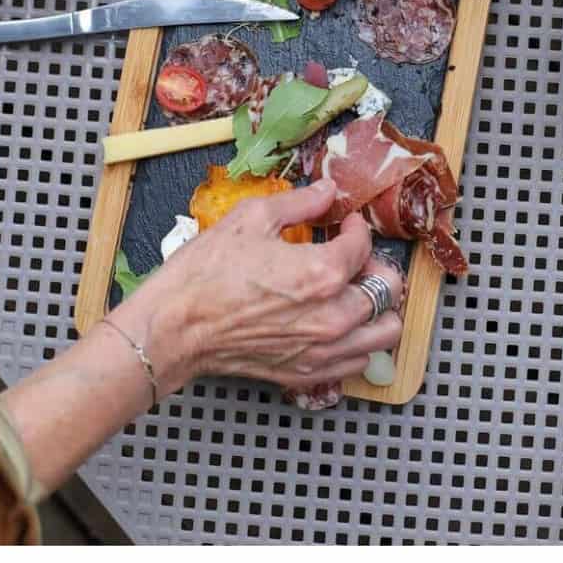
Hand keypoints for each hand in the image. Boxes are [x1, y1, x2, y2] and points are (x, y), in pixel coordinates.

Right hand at [126, 179, 404, 389]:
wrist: (175, 326)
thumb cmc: (204, 274)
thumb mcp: (249, 219)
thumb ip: (298, 203)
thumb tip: (326, 191)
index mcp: (322, 272)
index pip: (363, 245)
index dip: (356, 226)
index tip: (344, 223)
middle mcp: (332, 315)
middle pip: (387, 290)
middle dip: (375, 265)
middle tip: (355, 257)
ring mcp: (323, 349)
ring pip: (384, 333)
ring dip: (378, 309)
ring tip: (355, 293)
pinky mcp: (309, 372)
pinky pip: (358, 362)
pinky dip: (359, 343)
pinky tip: (339, 325)